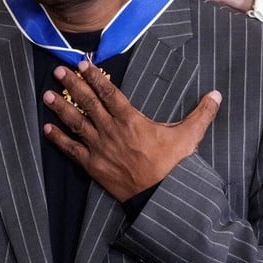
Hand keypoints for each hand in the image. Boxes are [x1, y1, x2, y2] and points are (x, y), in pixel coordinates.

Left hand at [43, 61, 220, 201]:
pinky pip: (71, 150)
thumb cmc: (174, 166)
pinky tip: (46, 129)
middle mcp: (111, 130)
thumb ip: (201, 113)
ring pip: (76, 123)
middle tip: (58, 71)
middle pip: (88, 103)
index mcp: (131, 120)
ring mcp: (100, 148)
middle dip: (72, 85)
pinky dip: (58, 139)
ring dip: (60, 108)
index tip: (82, 64)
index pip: (109, 92)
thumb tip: (217, 94)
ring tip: (46, 94)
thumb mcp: (190, 137)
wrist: (160, 199)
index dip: (95, 76)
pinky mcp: (93, 166)